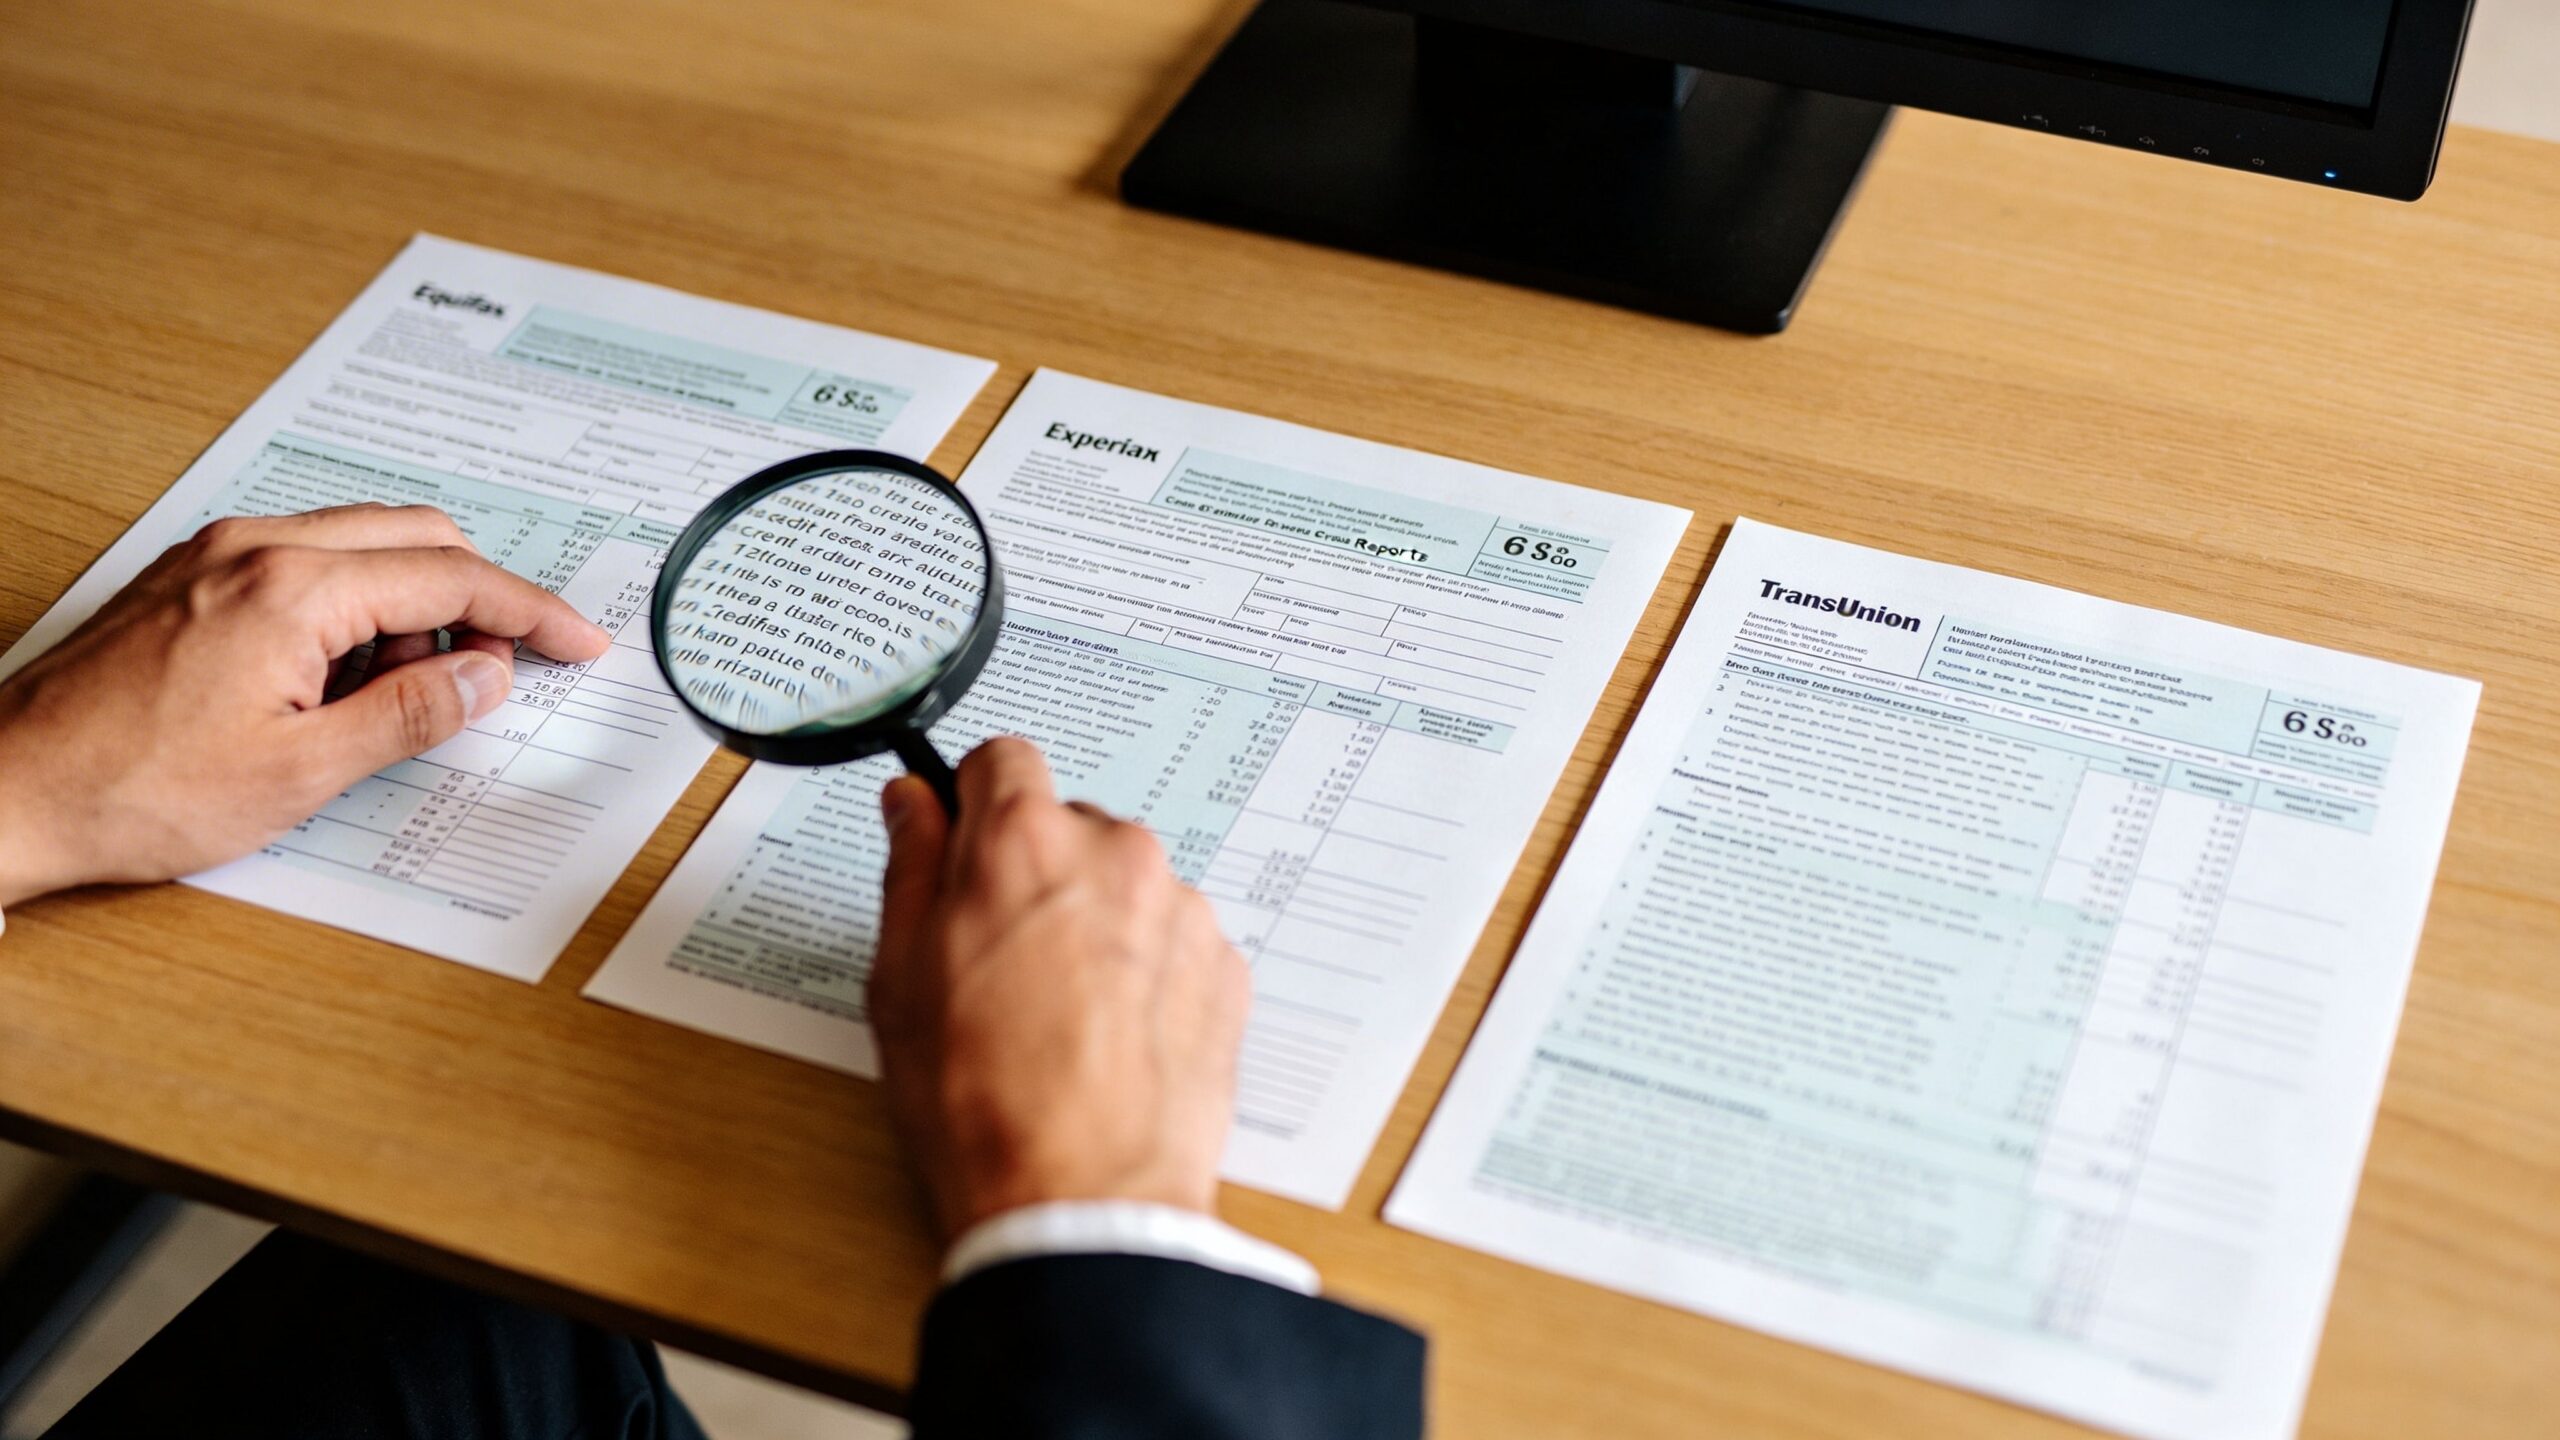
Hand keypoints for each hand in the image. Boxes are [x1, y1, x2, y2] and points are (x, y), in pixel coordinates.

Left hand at [0, 504, 610, 908]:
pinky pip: (307, 562)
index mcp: (290, 589)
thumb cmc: (131, 790)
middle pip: (415, 536)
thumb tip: (486, 677)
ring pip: (361, 546)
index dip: (530, 612)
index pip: (450, 578)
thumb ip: (410, 714)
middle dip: (479, 598)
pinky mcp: (191, 578)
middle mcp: (254, 548)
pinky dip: (355, 605)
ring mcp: (216, 556)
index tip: (578, 641)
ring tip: (411, 692)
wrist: (10, 793)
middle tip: (508, 668)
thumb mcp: (300, 773)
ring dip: (412, 605)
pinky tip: (349, 675)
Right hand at [869, 736, 1250, 1238]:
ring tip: (1059, 1016)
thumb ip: (910, 867)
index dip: (972, 804)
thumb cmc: (981, 1099)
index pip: (1002, 760)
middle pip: (1067, 825)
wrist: (1084, 1199)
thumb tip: (912, 804)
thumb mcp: (900, 976)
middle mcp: (1116, 852)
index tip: (960, 848)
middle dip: (1034, 872)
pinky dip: (1144, 972)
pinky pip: (1172, 940)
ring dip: (1094, 924)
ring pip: (1123, 885)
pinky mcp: (1226, 966)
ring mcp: (1182, 909)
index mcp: (1023, 839)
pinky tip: (1109, 1038)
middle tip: (1000, 960)